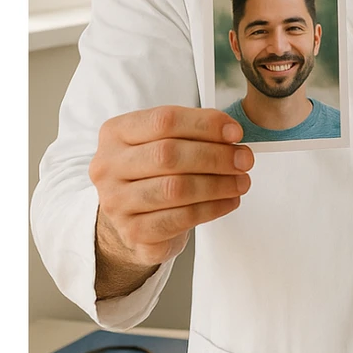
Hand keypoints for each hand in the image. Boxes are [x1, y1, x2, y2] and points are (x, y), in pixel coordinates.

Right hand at [90, 106, 253, 292]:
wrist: (132, 217)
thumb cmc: (152, 174)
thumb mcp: (163, 142)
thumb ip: (192, 133)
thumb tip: (230, 135)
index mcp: (115, 133)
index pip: (163, 120)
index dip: (204, 124)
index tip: (234, 132)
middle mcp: (108, 167)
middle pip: (168, 154)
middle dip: (215, 156)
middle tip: (244, 160)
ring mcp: (116, 202)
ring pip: (175, 189)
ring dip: (218, 184)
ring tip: (241, 181)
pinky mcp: (133, 232)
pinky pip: (180, 219)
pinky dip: (212, 208)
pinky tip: (228, 201)